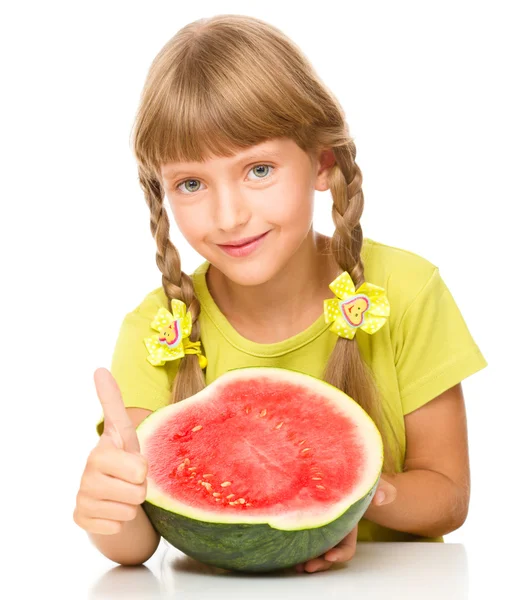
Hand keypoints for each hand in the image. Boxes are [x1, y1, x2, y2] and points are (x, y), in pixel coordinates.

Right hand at [73, 368, 147, 534]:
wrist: (111, 493)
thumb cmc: (122, 458)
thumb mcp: (124, 432)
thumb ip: (114, 402)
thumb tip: (98, 369)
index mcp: (102, 449)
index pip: (135, 460)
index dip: (139, 465)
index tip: (119, 442)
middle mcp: (87, 472)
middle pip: (139, 488)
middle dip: (141, 486)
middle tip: (132, 480)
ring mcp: (82, 496)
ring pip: (129, 508)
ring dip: (131, 504)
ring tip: (123, 492)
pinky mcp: (81, 518)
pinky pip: (116, 525)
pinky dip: (120, 521)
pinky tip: (111, 509)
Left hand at [294, 476, 396, 572]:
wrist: (342, 473)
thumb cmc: (358, 480)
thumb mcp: (371, 484)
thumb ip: (381, 490)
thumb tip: (380, 498)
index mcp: (349, 528)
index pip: (347, 549)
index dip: (339, 554)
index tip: (329, 555)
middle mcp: (334, 532)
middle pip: (327, 554)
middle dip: (319, 563)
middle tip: (307, 566)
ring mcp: (320, 528)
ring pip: (314, 549)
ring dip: (305, 558)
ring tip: (294, 563)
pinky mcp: (308, 520)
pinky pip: (302, 536)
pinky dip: (295, 544)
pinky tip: (285, 547)